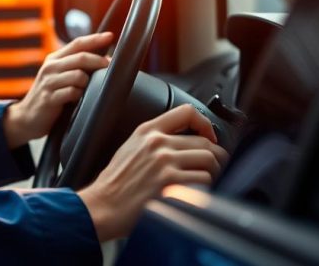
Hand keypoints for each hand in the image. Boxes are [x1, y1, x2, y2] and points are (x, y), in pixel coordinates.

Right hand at [2, 32, 113, 148]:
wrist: (26, 117)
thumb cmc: (50, 95)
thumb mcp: (59, 76)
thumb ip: (76, 66)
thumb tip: (105, 59)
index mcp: (54, 59)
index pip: (77, 43)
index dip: (94, 39)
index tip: (110, 35)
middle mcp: (50, 67)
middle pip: (81, 57)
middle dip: (98, 61)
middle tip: (109, 66)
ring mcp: (49, 82)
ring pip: (79, 75)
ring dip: (87, 83)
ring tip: (84, 91)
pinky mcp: (49, 98)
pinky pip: (72, 93)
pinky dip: (78, 96)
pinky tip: (75, 101)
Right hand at [78, 104, 228, 240]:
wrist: (103, 207)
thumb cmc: (115, 183)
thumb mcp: (130, 148)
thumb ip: (154, 140)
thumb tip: (185, 142)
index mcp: (147, 131)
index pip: (187, 112)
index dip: (205, 125)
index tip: (209, 137)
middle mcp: (157, 143)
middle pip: (205, 142)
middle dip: (215, 157)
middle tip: (212, 168)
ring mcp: (164, 163)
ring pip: (209, 160)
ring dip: (213, 173)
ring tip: (206, 182)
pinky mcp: (171, 183)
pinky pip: (204, 180)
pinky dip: (207, 188)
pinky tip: (197, 193)